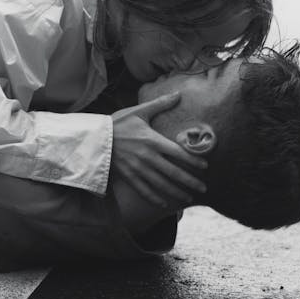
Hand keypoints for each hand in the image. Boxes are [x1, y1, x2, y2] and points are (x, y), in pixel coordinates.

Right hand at [111, 93, 207, 207]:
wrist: (94, 137)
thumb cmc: (118, 122)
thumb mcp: (139, 111)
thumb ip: (160, 104)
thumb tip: (179, 94)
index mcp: (152, 140)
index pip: (178, 153)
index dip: (193, 160)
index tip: (205, 167)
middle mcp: (147, 157)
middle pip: (174, 172)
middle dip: (190, 181)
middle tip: (203, 188)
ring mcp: (137, 169)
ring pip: (161, 184)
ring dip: (176, 192)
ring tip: (188, 198)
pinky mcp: (128, 176)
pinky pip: (144, 190)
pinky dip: (155, 198)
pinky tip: (165, 204)